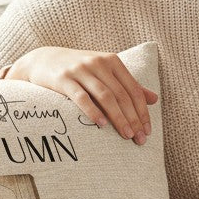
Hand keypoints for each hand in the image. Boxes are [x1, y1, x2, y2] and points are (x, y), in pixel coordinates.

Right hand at [6, 46, 157, 143]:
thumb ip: (128, 84)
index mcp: (112, 61)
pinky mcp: (63, 79)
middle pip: (121, 95)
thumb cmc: (79, 69)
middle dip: (133, 118)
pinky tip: (102, 124)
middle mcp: (98, 63)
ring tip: (125, 135)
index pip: (133, 89)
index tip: (147, 131)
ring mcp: (80, 70)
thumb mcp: (105, 72)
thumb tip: (154, 99)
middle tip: (139, 138)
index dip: (142, 111)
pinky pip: (81, 97)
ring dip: (118, 117)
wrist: (43, 60)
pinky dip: (93, 111)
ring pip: (105, 96)